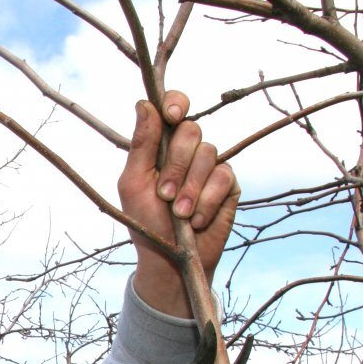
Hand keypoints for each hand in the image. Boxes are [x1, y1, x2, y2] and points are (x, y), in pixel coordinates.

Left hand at [119, 91, 238, 317]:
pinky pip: (224, 176)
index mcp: (161, 145)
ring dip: (190, 188)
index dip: (176, 104)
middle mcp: (187, 151)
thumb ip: (140, 145)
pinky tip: (196, 220)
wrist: (170, 260)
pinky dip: (207, 201)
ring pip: (208, 153)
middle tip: (165, 195)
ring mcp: (209, 166)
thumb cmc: (146, 222)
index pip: (174, 107)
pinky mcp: (228, 185)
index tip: (171, 117)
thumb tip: (143, 103)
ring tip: (180, 214)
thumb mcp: (134, 184)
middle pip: (190, 130)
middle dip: (176, 164)